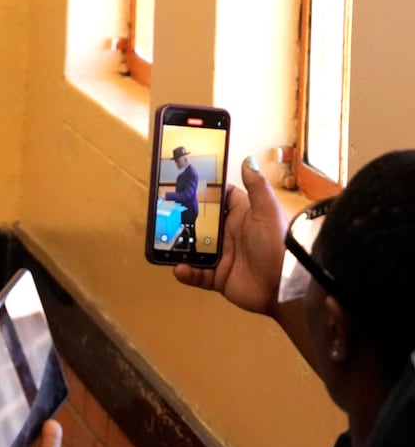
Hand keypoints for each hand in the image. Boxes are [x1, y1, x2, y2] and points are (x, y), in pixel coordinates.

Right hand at [172, 156, 286, 317]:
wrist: (285, 287)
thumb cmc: (278, 245)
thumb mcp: (268, 212)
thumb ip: (256, 186)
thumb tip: (247, 159)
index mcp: (241, 216)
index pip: (219, 199)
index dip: (203, 192)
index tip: (181, 184)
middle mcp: (230, 234)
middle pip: (200, 223)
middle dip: (183, 219)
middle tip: (162, 214)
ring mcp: (223, 256)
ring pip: (194, 248)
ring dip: (179, 247)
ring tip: (164, 243)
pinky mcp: (218, 277)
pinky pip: (197, 274)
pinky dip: (186, 273)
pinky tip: (180, 269)